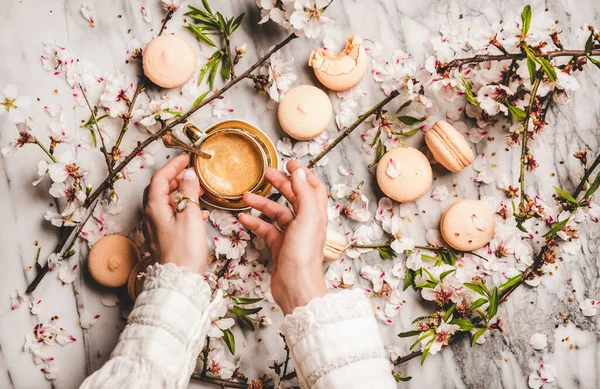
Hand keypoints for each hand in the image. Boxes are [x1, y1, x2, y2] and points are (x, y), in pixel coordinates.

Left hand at [143, 154, 209, 273]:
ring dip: (182, 193)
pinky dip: (184, 208)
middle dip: (177, 178)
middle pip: (161, 189)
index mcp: (154, 207)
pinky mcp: (164, 238)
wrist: (179, 280)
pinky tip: (199, 213)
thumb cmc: (184, 250)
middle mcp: (151, 216)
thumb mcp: (190, 215)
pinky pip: (172, 216)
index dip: (173, 166)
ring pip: (167, 202)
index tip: (186, 159)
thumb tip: (188, 175)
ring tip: (199, 190)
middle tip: (192, 173)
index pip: (160, 178)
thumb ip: (189, 192)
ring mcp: (156, 228)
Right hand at [239, 160, 327, 314]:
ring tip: (246, 196)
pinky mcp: (280, 247)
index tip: (289, 162)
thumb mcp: (307, 218)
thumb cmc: (303, 256)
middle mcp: (306, 223)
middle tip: (266, 173)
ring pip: (276, 213)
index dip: (303, 173)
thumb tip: (300, 172)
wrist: (296, 287)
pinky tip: (244, 218)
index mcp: (316, 214)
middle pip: (294, 197)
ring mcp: (292, 235)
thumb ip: (304, 193)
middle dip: (280, 184)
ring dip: (262, 203)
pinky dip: (256, 222)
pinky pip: (267, 229)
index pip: (313, 188)